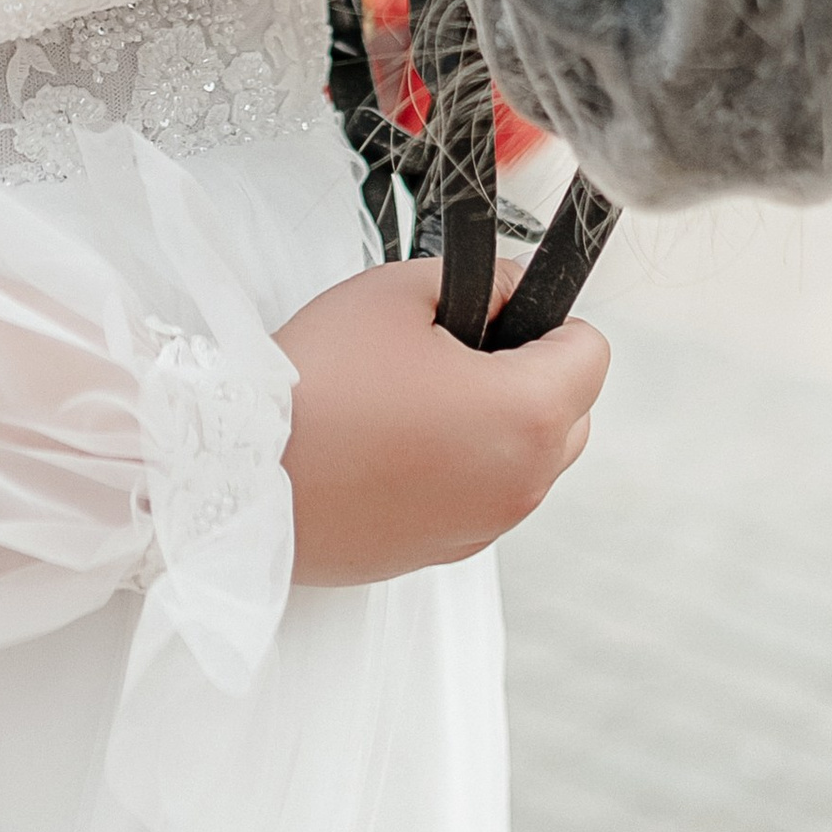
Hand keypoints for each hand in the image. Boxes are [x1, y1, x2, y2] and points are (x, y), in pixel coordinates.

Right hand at [273, 256, 608, 585]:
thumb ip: (480, 278)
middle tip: (453, 348)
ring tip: (417, 395)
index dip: (547, 316)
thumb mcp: (399, 291)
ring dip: (499, 422)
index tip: (494, 310)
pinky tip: (396, 442)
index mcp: (525, 416)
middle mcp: (521, 484)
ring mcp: (485, 528)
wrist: (239, 479)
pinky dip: (463, 466)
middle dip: (531, 372)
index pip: (592, 352)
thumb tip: (515, 290)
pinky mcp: (446, 552)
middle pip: (573, 413)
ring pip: (531, 459)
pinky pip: (484, 496)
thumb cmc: (317, 386)